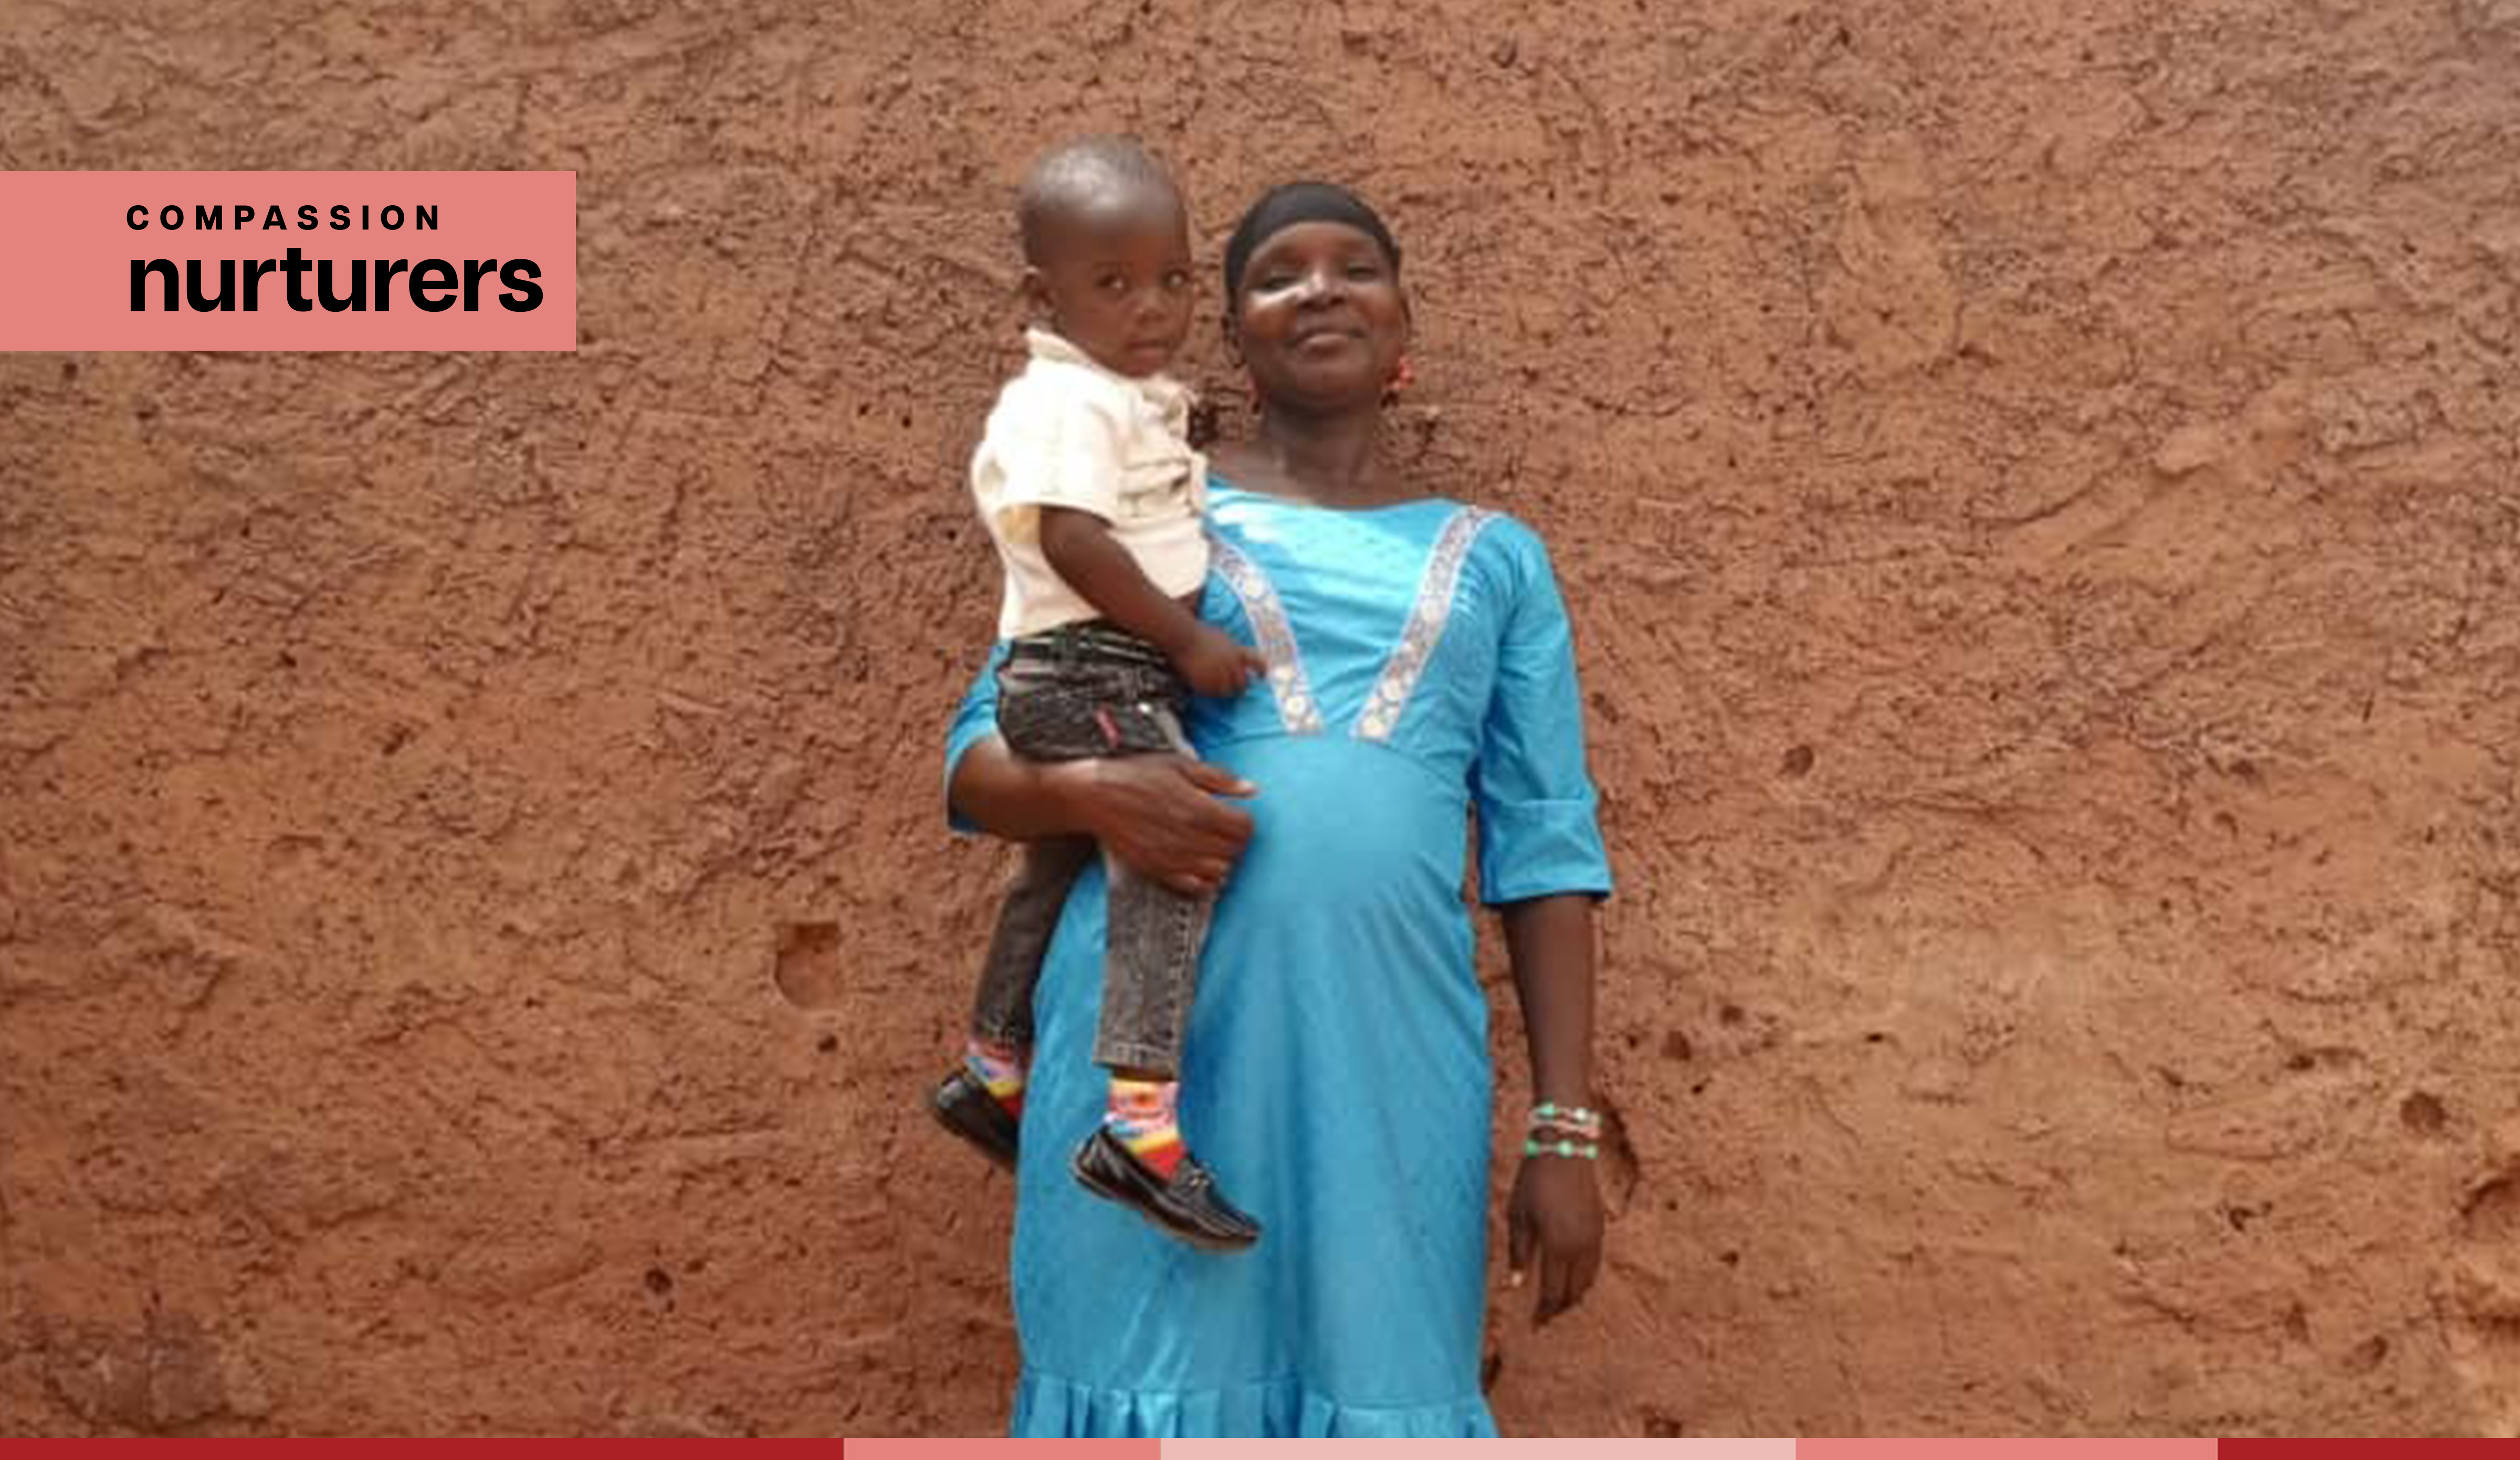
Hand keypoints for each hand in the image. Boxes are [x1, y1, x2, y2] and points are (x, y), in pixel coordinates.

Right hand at [1059, 754, 1256, 896]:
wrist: (1094, 795)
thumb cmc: (1135, 775)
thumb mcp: (1179, 764)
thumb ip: (1218, 779)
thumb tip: (1250, 789)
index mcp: (1199, 808)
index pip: (1243, 828)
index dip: (1244, 822)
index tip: (1235, 816)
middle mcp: (1189, 837)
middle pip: (1234, 851)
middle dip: (1234, 841)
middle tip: (1223, 830)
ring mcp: (1173, 857)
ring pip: (1218, 871)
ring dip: (1221, 860)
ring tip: (1210, 846)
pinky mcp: (1157, 869)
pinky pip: (1193, 886)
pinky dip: (1203, 880)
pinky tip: (1196, 863)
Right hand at [1172, 626, 1268, 697]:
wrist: (1182, 637)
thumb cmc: (1199, 633)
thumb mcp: (1222, 637)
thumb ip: (1232, 650)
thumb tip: (1239, 661)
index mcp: (1237, 652)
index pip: (1257, 663)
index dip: (1262, 670)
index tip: (1262, 676)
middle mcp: (1231, 665)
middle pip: (1243, 683)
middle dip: (1240, 685)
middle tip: (1237, 688)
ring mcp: (1219, 675)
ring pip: (1228, 691)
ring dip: (1225, 690)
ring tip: (1220, 688)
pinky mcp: (1206, 683)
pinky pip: (1213, 693)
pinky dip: (1212, 692)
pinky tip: (1207, 687)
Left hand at [1507, 1152, 1603, 1325]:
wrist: (1564, 1150)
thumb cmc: (1533, 1182)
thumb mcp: (1518, 1217)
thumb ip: (1518, 1254)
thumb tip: (1514, 1286)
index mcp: (1558, 1247)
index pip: (1552, 1293)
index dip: (1543, 1313)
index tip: (1534, 1326)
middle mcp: (1580, 1248)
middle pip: (1573, 1292)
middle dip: (1559, 1309)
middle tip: (1544, 1318)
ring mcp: (1594, 1238)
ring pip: (1588, 1280)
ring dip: (1574, 1295)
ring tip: (1557, 1303)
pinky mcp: (1600, 1228)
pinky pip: (1595, 1264)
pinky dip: (1584, 1278)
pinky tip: (1571, 1277)